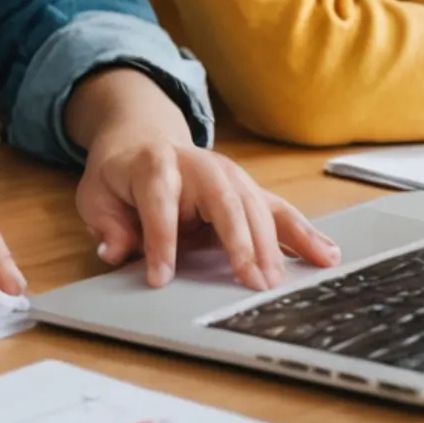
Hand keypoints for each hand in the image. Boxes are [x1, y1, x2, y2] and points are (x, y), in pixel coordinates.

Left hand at [77, 119, 338, 292]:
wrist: (142, 141)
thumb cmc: (120, 178)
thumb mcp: (97, 197)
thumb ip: (107, 224)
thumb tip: (115, 251)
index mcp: (155, 164)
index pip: (160, 203)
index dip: (160, 241)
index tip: (161, 279)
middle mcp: (199, 164)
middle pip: (223, 201)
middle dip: (239, 241)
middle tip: (251, 281)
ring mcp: (230, 174)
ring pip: (257, 206)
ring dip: (274, 244)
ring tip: (282, 280)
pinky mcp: (248, 189)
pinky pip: (279, 211)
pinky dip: (303, 233)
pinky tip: (326, 255)